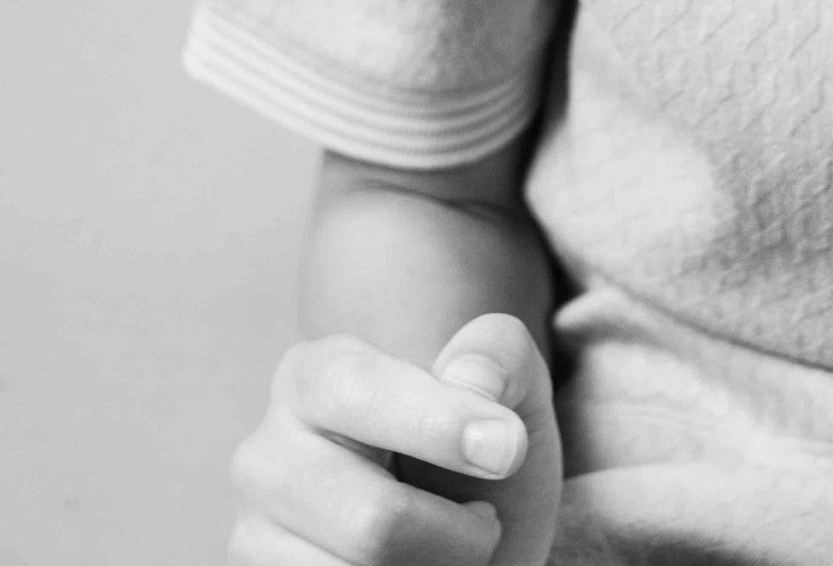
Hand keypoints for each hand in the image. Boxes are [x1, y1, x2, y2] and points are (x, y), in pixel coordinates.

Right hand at [230, 311, 562, 564]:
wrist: (453, 538)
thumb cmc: (472, 452)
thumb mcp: (505, 387)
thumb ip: (496, 355)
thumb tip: (469, 382)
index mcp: (315, 377)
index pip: (366, 396)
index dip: (442, 425)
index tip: (508, 450)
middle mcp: (266, 457)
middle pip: (376, 521)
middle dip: (460, 535)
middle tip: (482, 520)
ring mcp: (254, 538)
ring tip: (439, 549)